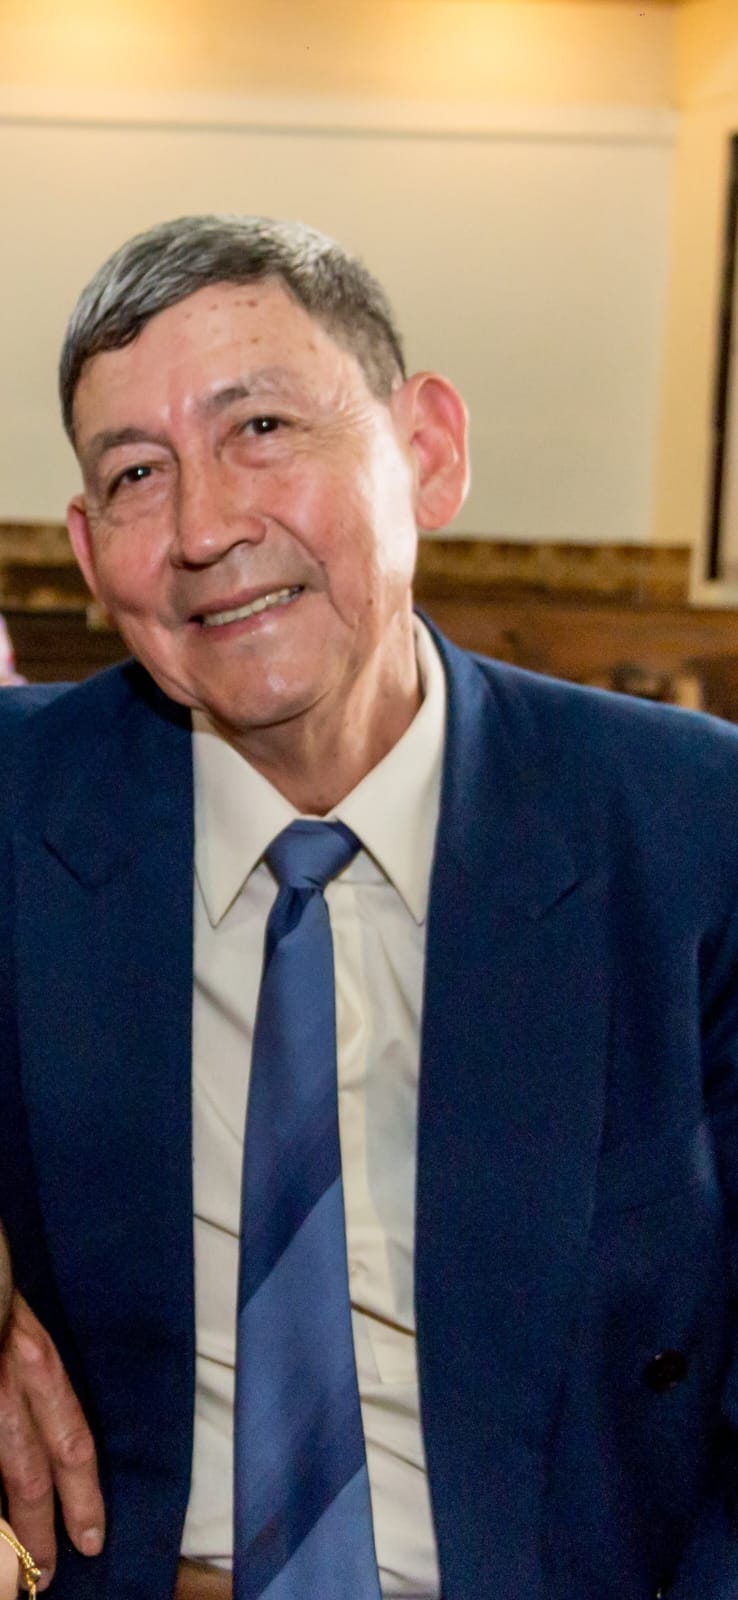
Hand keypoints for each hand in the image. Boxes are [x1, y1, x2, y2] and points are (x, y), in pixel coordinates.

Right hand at [0, 1293, 104, 1590]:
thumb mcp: (16, 1309)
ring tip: (11, 1579)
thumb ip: (30, 1357)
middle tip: (45, 1580)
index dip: (83, 1493)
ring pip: (4, 1472)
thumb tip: (37, 1408)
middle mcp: (7, 1378)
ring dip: (2, 1536)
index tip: (91, 1538)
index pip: (70, 1437)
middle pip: (27, 1476)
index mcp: (33, 1357)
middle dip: (37, 1535)